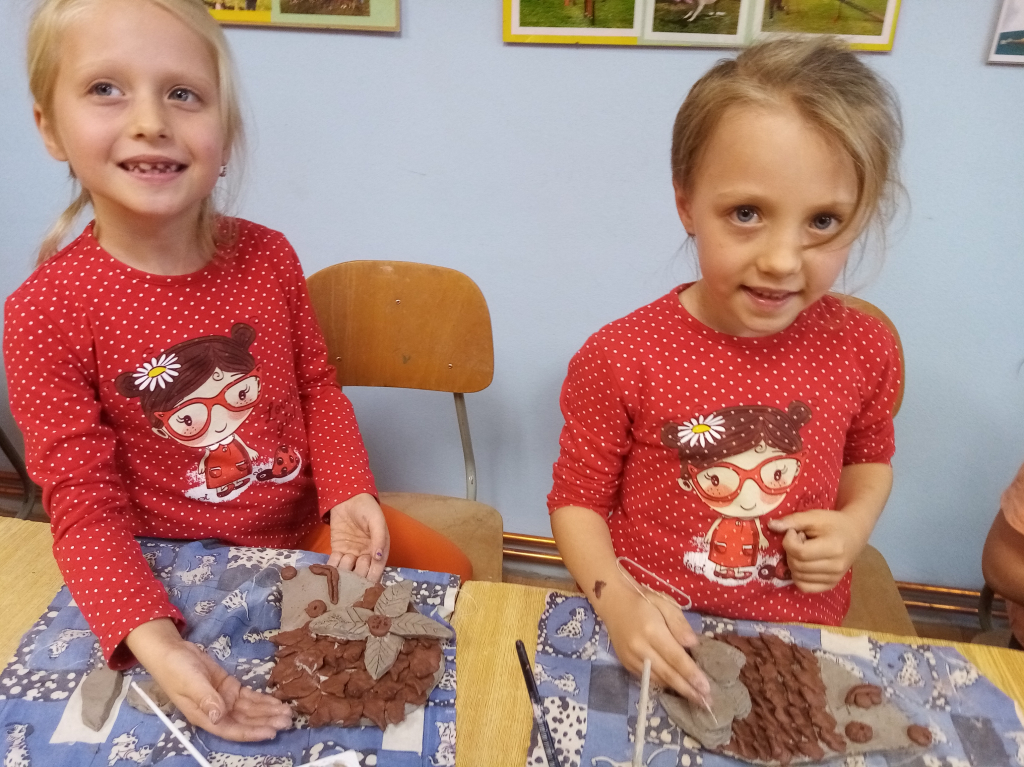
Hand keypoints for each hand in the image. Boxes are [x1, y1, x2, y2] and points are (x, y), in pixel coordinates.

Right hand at [126, 619, 291, 740]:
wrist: (172, 651)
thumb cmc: (176, 669)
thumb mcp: (191, 683)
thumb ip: (206, 699)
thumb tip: (218, 717)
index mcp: (204, 715)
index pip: (231, 729)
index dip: (251, 732)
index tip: (271, 732)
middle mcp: (216, 711)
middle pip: (245, 721)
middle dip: (266, 722)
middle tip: (288, 721)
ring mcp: (224, 699)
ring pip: (250, 710)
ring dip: (268, 712)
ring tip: (287, 712)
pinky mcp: (229, 687)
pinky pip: (248, 697)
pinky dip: (262, 700)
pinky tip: (276, 702)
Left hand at [327, 493, 389, 580]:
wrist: (348, 497)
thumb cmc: (367, 508)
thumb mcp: (376, 520)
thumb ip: (379, 538)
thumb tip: (379, 557)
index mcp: (379, 549)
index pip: (377, 568)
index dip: (372, 577)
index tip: (367, 588)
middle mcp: (366, 555)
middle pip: (362, 571)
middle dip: (356, 580)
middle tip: (349, 588)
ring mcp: (351, 553)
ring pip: (348, 569)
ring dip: (342, 577)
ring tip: (336, 585)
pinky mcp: (337, 550)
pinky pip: (335, 562)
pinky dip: (331, 569)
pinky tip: (326, 577)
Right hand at [597, 577, 709, 702]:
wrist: (614, 602)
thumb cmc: (644, 600)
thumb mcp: (666, 603)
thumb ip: (680, 624)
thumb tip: (693, 644)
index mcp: (652, 630)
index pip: (675, 658)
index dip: (691, 674)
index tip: (706, 688)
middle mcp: (640, 648)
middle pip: (667, 674)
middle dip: (688, 690)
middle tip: (706, 703)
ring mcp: (631, 658)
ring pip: (658, 680)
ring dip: (677, 690)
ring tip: (696, 699)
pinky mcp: (626, 664)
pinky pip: (648, 678)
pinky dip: (664, 684)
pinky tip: (677, 688)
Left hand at [768, 509, 867, 592]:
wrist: (855, 534)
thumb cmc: (833, 523)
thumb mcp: (814, 516)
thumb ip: (793, 521)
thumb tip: (771, 526)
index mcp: (834, 548)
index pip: (800, 552)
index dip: (789, 541)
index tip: (794, 532)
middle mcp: (835, 567)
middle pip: (797, 565)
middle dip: (790, 551)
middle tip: (799, 540)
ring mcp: (834, 579)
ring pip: (798, 577)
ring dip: (793, 562)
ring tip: (804, 550)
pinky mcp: (830, 585)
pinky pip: (805, 587)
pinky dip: (798, 576)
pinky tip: (803, 563)